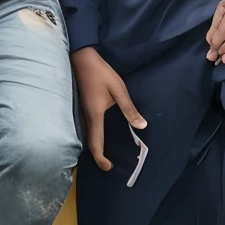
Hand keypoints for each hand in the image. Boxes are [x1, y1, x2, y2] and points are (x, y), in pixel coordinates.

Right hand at [71, 46, 145, 170]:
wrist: (82, 57)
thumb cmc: (101, 72)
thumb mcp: (118, 89)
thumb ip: (129, 108)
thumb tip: (142, 126)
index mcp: (95, 115)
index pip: (96, 143)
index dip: (100, 158)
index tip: (108, 167)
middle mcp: (86, 116)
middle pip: (88, 142)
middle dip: (96, 156)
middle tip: (107, 164)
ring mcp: (81, 111)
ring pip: (86, 135)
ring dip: (93, 146)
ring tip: (103, 152)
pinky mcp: (82, 105)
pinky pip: (86, 126)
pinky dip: (92, 136)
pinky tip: (98, 133)